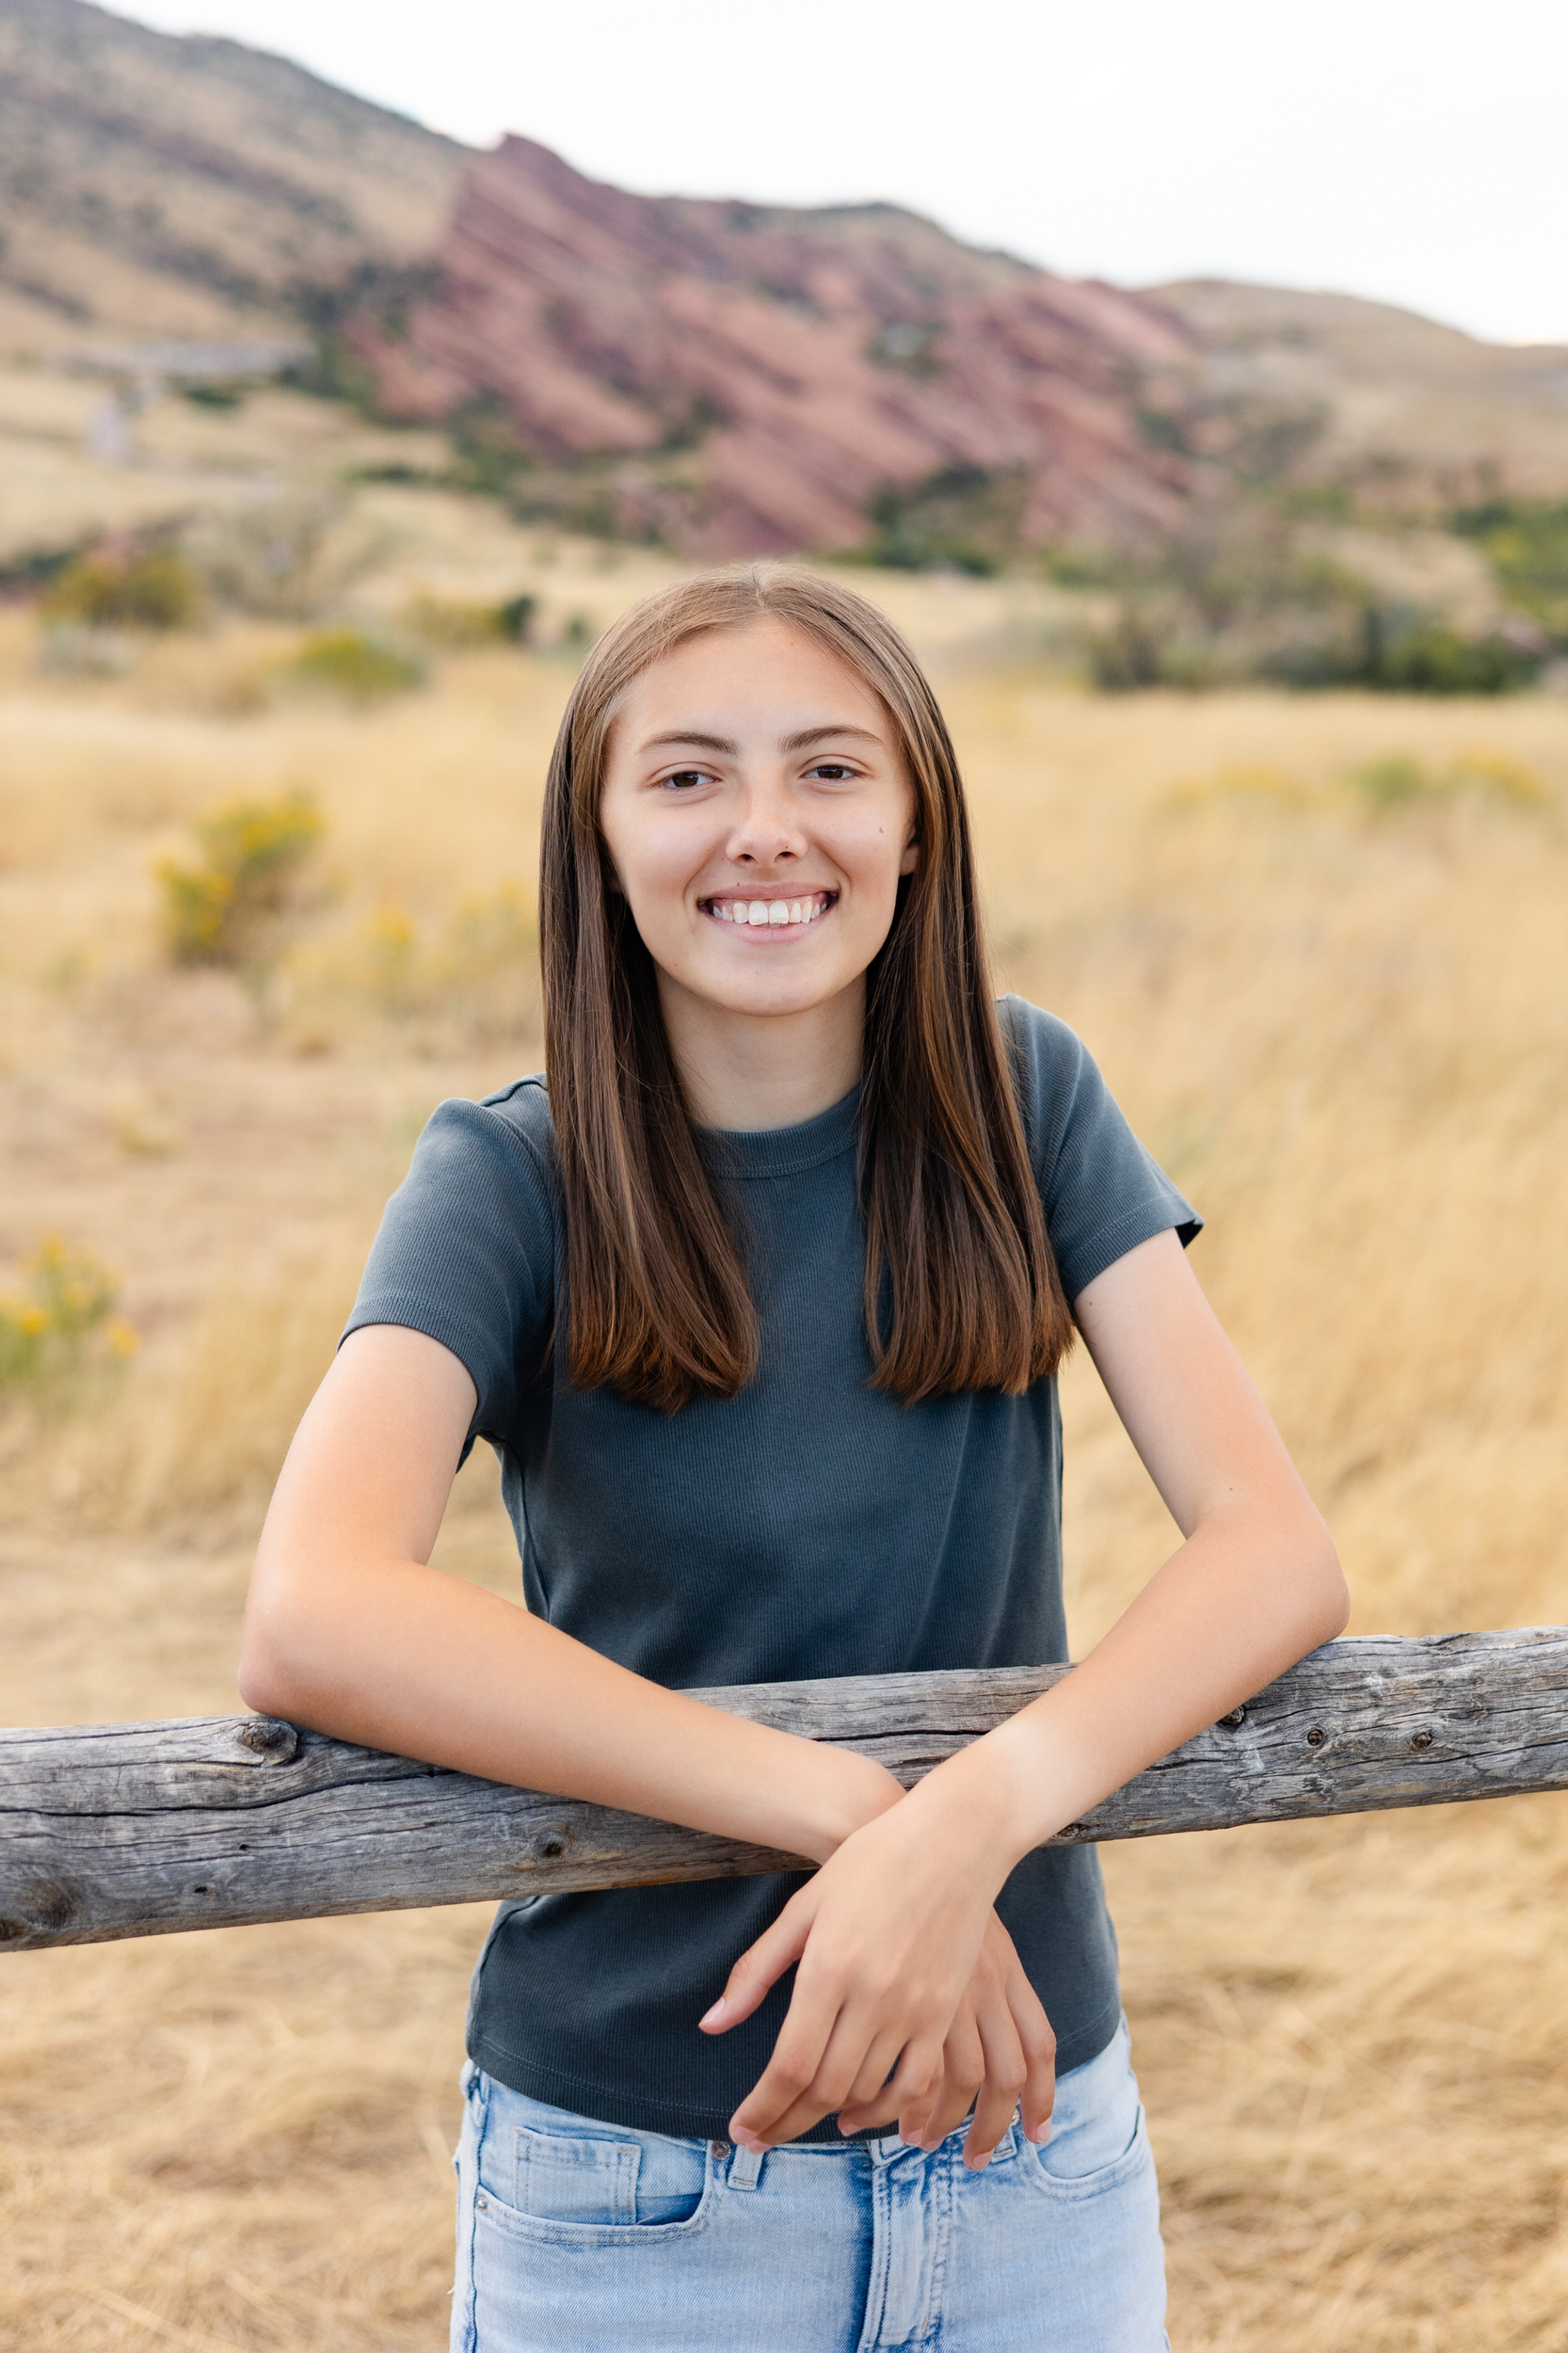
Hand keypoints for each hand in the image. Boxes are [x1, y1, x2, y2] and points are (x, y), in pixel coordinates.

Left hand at [699, 1791, 1053, 2165]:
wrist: (952, 1840)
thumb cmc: (870, 1863)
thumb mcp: (805, 1907)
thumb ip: (758, 1969)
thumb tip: (712, 2025)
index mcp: (829, 1967)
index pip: (789, 2065)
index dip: (763, 2109)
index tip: (742, 2130)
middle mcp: (872, 1995)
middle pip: (824, 2088)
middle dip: (787, 2122)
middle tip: (763, 2136)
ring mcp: (916, 2007)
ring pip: (868, 2091)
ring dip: (832, 2118)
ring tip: (806, 2121)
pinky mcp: (947, 2012)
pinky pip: (920, 2083)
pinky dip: (892, 2112)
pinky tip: (869, 2117)